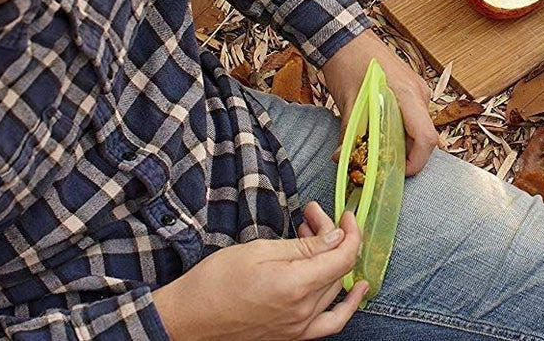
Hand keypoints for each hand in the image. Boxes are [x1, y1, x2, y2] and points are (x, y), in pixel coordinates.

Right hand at [153, 210, 367, 339]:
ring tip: (316, 239)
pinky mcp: (291, 336)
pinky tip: (355, 290)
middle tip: (313, 217)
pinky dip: (345, 306)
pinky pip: (329, 323)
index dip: (351, 232)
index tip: (346, 215)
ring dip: (332, 262)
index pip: (343, 257)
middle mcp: (302, 312)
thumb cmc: (216, 282)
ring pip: (334, 291)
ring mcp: (298, 328)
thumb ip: (304, 246)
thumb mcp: (260, 251)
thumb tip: (337, 237)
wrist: (189, 318)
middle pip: (337, 270)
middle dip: (332, 237)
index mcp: (296, 286)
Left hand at [322, 33, 437, 175]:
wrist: (345, 37)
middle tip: (381, 164)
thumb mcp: (348, 103)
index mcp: (408, 96)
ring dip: (402, 141)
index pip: (426, 138)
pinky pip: (412, 116)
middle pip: (424, 136)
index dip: (415, 162)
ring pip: (418, 126)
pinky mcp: (410, 87)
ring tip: (376, 147)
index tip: (397, 173)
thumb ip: (348, 135)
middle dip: (406, 155)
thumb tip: (341, 160)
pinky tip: (379, 131)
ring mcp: (417, 88)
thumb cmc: (348, 64)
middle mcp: (418, 93)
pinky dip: (400, 128)